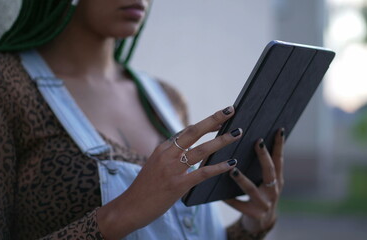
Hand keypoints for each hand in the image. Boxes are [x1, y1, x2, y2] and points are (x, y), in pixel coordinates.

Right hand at [98, 106, 241, 239]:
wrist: (129, 207)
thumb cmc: (144, 189)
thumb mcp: (155, 166)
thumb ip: (170, 156)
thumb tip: (187, 149)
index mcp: (162, 149)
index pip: (187, 131)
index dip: (206, 123)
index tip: (221, 117)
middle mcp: (167, 154)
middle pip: (194, 132)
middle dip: (214, 120)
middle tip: (230, 110)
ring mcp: (172, 169)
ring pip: (202, 150)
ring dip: (221, 140)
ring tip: (237, 133)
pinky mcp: (178, 185)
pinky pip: (203, 173)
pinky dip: (219, 167)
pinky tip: (231, 163)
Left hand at [225, 128, 284, 236]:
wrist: (260, 223)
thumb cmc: (258, 193)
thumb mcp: (263, 180)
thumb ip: (259, 165)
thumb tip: (245, 138)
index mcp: (277, 179)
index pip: (279, 159)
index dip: (279, 145)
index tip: (278, 129)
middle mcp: (274, 190)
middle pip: (269, 171)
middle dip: (263, 156)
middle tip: (257, 141)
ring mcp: (264, 203)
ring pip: (251, 189)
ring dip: (242, 179)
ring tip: (233, 170)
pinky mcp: (253, 214)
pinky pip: (238, 205)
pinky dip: (229, 199)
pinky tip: (219, 193)